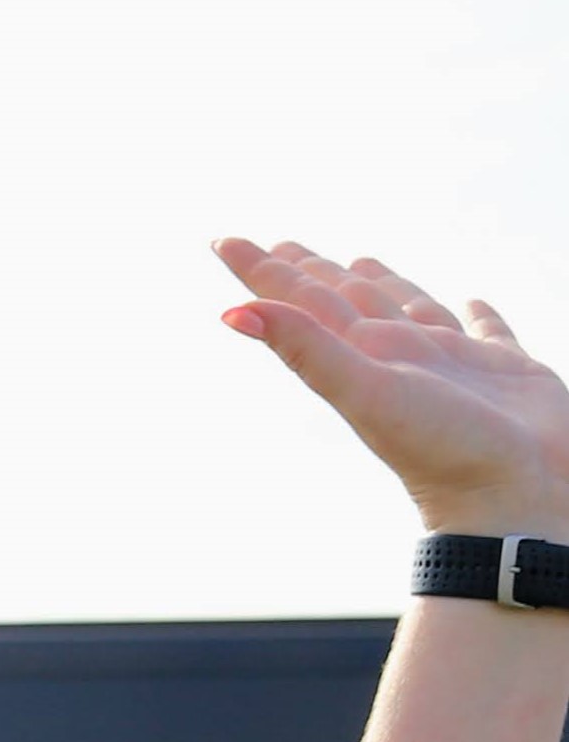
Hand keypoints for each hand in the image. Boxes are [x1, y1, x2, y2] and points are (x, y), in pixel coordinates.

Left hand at [217, 243, 568, 539]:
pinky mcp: (506, 372)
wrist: (516, 500)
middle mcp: (399, 356)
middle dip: (311, 272)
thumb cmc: (442, 452)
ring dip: (380, 285)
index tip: (224, 241)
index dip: (263, 272)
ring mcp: (451, 364)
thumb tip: (232, 313)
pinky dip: (476, 314)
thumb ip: (305, 350)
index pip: (301, 302)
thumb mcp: (365, 392)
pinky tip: (469, 301)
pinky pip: (486, 332)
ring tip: (355, 262)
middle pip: (345, 301)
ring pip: (407, 309)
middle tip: (279, 247)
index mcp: (363, 355)